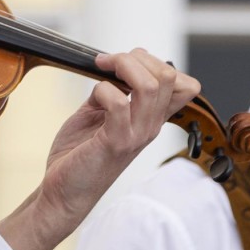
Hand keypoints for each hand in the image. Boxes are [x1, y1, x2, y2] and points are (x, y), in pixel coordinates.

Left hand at [0, 47, 199, 249]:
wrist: (63, 192)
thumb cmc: (79, 154)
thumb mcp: (99, 114)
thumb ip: (112, 91)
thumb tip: (113, 68)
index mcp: (151, 119)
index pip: (186, 85)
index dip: (159, 63)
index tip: (126, 63)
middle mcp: (150, 126)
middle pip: (169, 76)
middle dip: (137, 57)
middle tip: (107, 62)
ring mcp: (136, 135)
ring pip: (150, 85)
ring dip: (123, 66)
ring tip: (101, 69)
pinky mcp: (115, 142)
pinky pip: (118, 102)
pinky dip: (103, 89)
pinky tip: (93, 98)